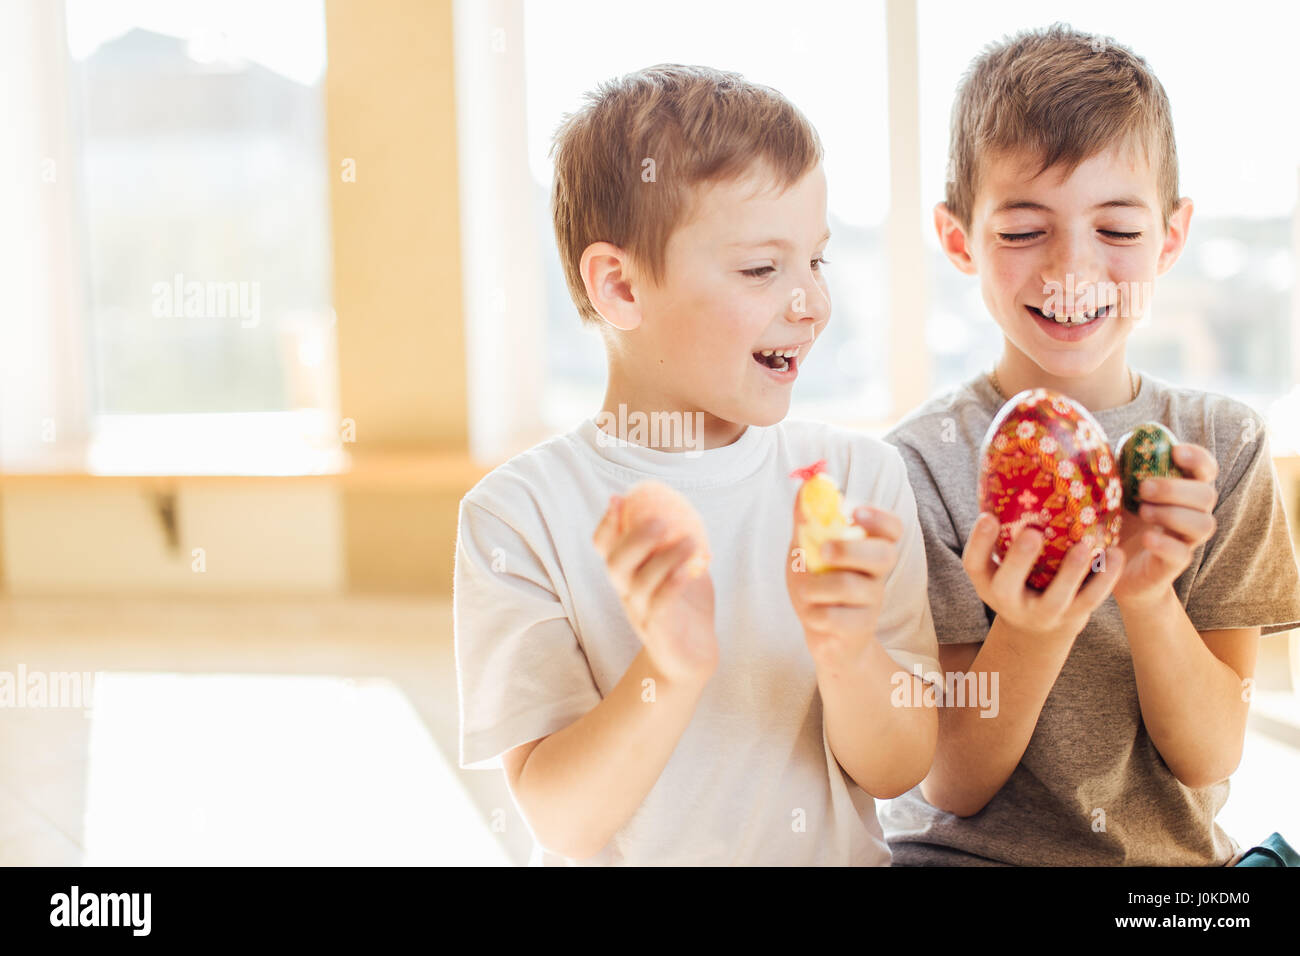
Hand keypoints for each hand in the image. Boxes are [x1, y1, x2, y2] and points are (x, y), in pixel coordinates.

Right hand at [592, 495, 717, 683]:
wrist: (692, 659)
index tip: (618, 499)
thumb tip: (681, 506)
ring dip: (664, 559)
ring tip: (690, 541)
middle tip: (661, 521)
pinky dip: (672, 585)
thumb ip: (675, 543)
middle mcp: (627, 594)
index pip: (604, 548)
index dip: (606, 525)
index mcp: (628, 576)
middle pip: (615, 564)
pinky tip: (689, 569)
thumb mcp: (679, 568)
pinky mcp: (659, 633)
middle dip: (635, 539)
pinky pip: (660, 607)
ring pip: (640, 584)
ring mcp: (641, 614)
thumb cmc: (685, 608)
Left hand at [786, 496, 901, 673]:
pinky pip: (834, 618)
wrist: (820, 634)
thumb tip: (807, 484)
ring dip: (815, 586)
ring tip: (807, 591)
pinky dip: (813, 614)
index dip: (879, 518)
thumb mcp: (807, 548)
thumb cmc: (818, 584)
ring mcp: (873, 602)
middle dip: (851, 549)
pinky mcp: (861, 629)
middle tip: (824, 551)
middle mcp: (878, 573)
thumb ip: (807, 518)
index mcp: (869, 546)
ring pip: (850, 587)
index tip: (855, 512)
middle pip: (885, 555)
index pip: (892, 528)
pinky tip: (814, 615)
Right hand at [963, 513, 1124, 641]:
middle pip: (1007, 585)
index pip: (974, 564)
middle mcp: (1009, 601)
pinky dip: (1105, 578)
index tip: (988, 516)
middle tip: (1032, 533)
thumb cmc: (1020, 575)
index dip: (979, 542)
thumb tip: (1010, 472)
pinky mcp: (1072, 617)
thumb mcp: (1003, 561)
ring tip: (1085, 544)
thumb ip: (1006, 531)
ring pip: (1055, 598)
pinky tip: (1115, 553)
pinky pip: (1091, 601)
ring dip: (1071, 572)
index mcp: (988, 581)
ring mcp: (1042, 613)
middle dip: (1020, 560)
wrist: (1039, 625)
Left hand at [1112, 443, 1217, 608]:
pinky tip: (1146, 536)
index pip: (1206, 469)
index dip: (1198, 458)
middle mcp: (1190, 514)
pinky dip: (1166, 543)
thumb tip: (1095, 439)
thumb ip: (1117, 469)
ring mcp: (1184, 541)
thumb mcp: (1114, 493)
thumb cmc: (1116, 521)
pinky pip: (1183, 554)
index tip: (1175, 451)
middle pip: (1207, 496)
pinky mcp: (1172, 566)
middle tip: (1144, 488)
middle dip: (1177, 488)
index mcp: (1180, 491)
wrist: (1112, 569)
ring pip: (1204, 524)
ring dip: (1174, 514)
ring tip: (1143, 511)